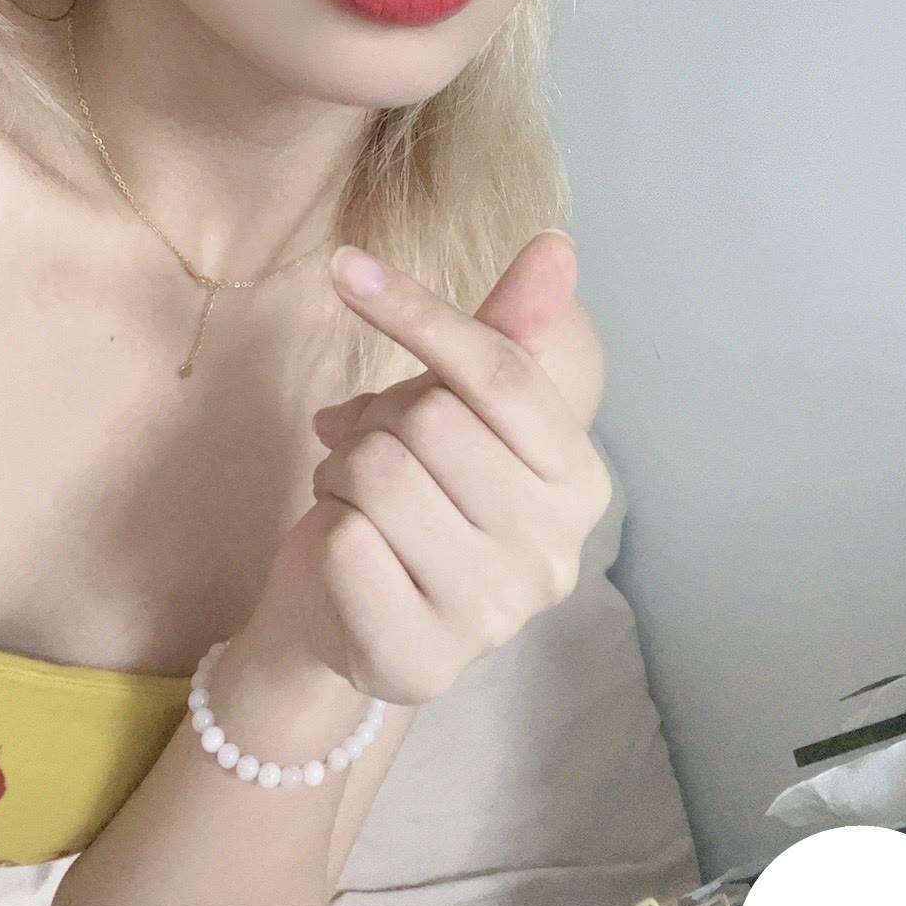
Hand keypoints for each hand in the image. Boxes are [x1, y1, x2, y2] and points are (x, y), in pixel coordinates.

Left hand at [254, 231, 614, 706]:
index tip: (345, 267)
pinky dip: (326, 530)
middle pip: (432, 421)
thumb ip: (505, 329)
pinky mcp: (425, 660)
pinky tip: (345, 553)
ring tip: (357, 500)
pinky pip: (346, 545)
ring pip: (380, 475)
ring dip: (345, 473)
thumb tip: (554, 244)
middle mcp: (554, 552)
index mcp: (579, 479)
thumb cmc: (415, 490)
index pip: (503, 373)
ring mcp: (495, 615)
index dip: (420, 311)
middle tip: (371, 451)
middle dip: (378, 421)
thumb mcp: (457, 404)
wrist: (346, 614)